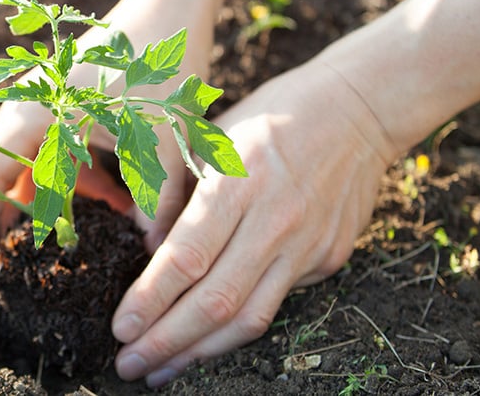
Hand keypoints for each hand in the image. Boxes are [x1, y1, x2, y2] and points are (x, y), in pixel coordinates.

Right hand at [0, 6, 213, 271]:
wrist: (171, 8)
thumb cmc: (159, 69)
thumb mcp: (160, 141)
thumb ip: (155, 202)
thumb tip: (154, 255)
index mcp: (31, 118)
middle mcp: (22, 112)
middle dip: (9, 219)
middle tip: (30, 257)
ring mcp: (36, 107)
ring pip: (22, 168)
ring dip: (49, 200)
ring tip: (94, 221)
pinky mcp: (57, 106)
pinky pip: (48, 153)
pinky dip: (70, 179)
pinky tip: (115, 193)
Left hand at [111, 62, 395, 386]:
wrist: (358, 108)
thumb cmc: (269, 116)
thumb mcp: (210, 136)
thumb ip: (176, 193)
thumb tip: (146, 251)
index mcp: (237, 182)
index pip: (187, 256)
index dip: (150, 299)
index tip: (120, 328)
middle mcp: (274, 220)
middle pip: (215, 300)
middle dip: (166, 341)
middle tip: (128, 365)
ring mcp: (306, 244)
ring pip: (248, 318)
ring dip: (199, 353)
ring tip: (160, 371)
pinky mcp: (327, 259)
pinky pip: (274, 306)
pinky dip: (234, 331)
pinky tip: (203, 344)